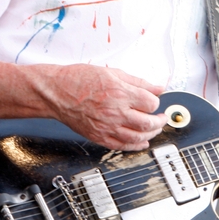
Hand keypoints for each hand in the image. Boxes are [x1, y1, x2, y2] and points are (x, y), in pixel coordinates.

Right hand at [28, 63, 166, 150]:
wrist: (56, 93)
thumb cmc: (79, 80)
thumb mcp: (112, 73)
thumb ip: (138, 82)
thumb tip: (158, 87)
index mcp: (120, 93)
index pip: (151, 102)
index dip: (155, 102)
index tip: (154, 100)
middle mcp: (115, 112)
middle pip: (148, 122)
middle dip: (159, 120)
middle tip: (161, 117)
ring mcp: (107, 127)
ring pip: (138, 137)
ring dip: (151, 134)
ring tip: (154, 129)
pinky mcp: (99, 137)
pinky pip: (122, 146)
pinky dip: (135, 146)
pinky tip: (141, 143)